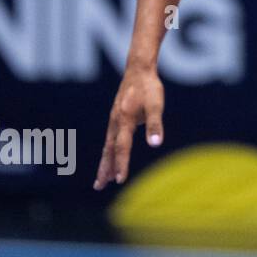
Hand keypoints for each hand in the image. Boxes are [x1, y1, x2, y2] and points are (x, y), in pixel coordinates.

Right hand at [95, 66, 164, 188]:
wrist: (138, 69)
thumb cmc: (149, 87)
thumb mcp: (156, 104)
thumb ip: (155, 124)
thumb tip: (155, 144)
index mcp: (124, 121)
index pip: (122, 147)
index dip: (121, 164)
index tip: (120, 180)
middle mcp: (115, 122)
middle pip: (109, 150)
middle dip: (105, 169)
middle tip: (99, 186)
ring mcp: (113, 120)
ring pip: (107, 146)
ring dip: (104, 163)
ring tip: (101, 179)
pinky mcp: (115, 117)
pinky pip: (109, 139)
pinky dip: (108, 151)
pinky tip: (109, 157)